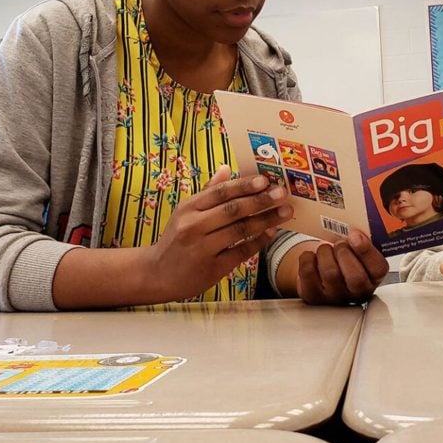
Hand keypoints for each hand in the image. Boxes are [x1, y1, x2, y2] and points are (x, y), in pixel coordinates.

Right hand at [146, 166, 293, 299]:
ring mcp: (202, 249)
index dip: (244, 185)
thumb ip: (207, 192)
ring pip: (240, 230)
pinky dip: (258, 242)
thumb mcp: (185, 212)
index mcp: (187, 208)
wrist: (157, 274)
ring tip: (285, 212)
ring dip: (265, 220)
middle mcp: (193, 227)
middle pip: (232, 210)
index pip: (220, 192)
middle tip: (282, 193)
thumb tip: (226, 168)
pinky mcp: (212, 269)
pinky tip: (272, 232)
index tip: (266, 179)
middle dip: (261, 200)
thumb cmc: (176, 239)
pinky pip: (241, 252)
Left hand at [294, 229, 388, 304]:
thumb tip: (354, 233)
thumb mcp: (356, 250)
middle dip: (344, 252)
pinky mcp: (313, 297)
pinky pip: (308, 273)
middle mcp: (356, 293)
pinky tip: (313, 257)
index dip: (366, 251)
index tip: (355, 235)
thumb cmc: (342, 259)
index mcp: (372, 278)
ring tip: (325, 249)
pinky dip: (307, 258)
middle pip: (355, 277)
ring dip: (325, 252)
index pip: (378, 269)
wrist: (320, 274)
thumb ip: (360, 241)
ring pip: (330, 273)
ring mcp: (334, 298)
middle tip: (339, 243)